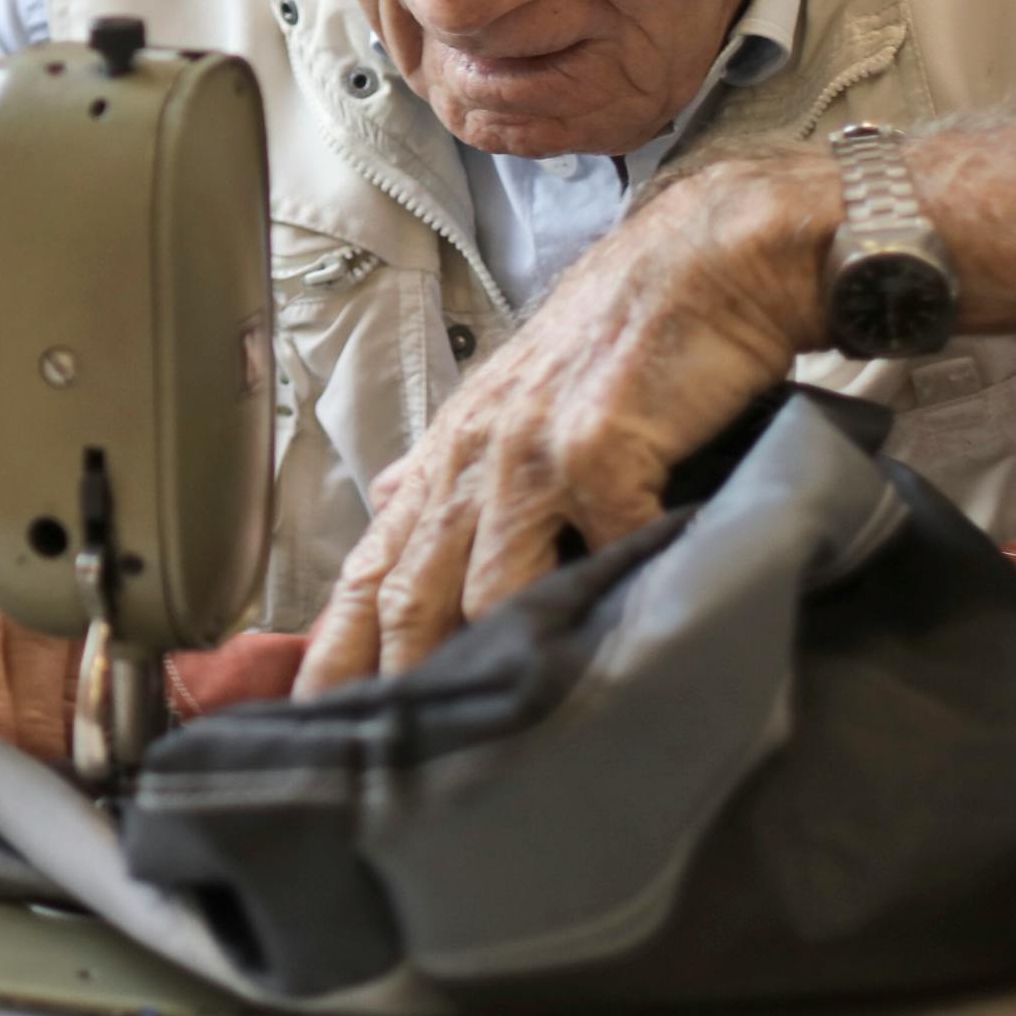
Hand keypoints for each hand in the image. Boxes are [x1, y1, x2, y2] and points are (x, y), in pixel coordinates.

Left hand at [295, 153, 829, 696]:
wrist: (708, 260)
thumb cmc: (621, 335)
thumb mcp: (518, 396)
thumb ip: (454, 458)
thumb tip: (388, 494)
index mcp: (454, 454)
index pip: (371, 564)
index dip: (333, 644)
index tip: (307, 714)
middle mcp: (479, 456)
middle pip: (409, 589)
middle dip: (382, 678)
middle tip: (365, 756)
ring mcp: (536, 452)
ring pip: (487, 584)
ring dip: (480, 662)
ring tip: (474, 745)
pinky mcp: (605, 446)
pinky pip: (601, 547)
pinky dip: (608, 603)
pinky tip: (604, 654)